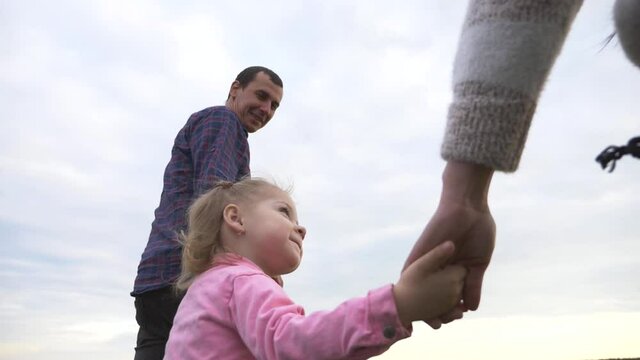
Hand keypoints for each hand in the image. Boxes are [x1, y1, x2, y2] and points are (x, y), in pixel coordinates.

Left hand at [403, 161, 495, 326]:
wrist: (468, 206)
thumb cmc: (478, 229)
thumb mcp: (478, 263)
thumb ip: (473, 284)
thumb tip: (471, 307)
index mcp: (456, 268)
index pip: (450, 292)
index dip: (451, 306)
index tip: (454, 319)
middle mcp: (441, 265)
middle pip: (434, 291)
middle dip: (434, 307)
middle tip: (436, 324)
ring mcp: (430, 259)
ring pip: (422, 283)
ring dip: (420, 299)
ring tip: (420, 315)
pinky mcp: (421, 251)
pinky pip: (412, 269)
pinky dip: (410, 283)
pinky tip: (406, 298)